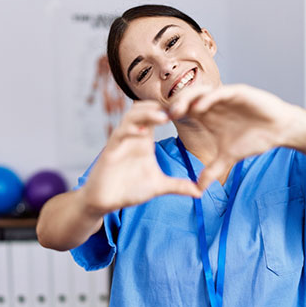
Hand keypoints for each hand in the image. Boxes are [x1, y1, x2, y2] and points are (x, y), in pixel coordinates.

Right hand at [81, 101, 200, 214]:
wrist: (105, 200)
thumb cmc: (129, 189)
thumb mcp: (159, 186)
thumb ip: (178, 186)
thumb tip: (200, 192)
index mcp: (145, 138)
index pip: (158, 113)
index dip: (173, 109)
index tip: (191, 110)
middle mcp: (133, 134)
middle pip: (145, 108)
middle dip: (161, 106)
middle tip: (179, 108)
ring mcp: (121, 140)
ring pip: (131, 116)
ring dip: (147, 114)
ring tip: (164, 117)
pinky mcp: (110, 149)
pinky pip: (119, 134)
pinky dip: (130, 130)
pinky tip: (143, 132)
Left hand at [168, 84, 297, 189]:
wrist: (280, 130)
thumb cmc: (255, 139)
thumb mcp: (228, 158)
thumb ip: (212, 170)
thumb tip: (198, 189)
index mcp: (207, 114)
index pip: (182, 111)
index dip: (168, 117)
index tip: (154, 127)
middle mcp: (213, 102)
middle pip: (185, 99)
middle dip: (172, 107)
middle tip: (160, 119)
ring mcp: (225, 96)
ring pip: (199, 91)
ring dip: (186, 100)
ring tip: (176, 111)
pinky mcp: (239, 92)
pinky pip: (220, 92)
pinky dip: (208, 98)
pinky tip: (199, 107)